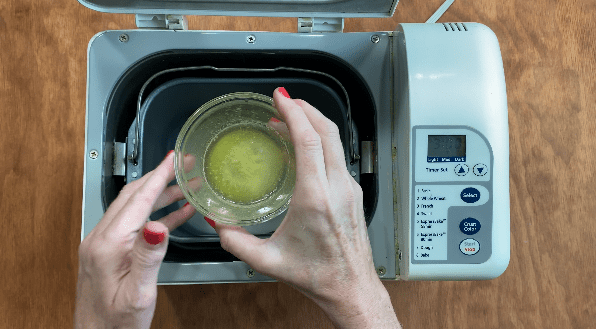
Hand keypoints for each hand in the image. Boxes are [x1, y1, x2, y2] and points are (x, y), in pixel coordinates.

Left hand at [74, 152, 195, 328]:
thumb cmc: (115, 324)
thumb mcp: (137, 293)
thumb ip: (148, 257)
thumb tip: (157, 225)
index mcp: (108, 245)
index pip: (138, 200)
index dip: (159, 176)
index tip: (174, 159)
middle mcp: (101, 239)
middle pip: (134, 196)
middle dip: (162, 178)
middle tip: (184, 165)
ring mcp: (103, 244)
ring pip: (135, 208)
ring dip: (161, 195)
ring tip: (187, 186)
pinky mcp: (108, 251)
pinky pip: (134, 224)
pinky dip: (156, 215)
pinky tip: (176, 214)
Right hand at [213, 88, 399, 327]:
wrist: (351, 287)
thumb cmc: (318, 275)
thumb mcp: (268, 260)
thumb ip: (236, 241)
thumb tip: (217, 221)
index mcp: (316, 197)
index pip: (309, 140)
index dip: (294, 113)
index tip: (280, 98)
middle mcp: (337, 187)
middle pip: (327, 130)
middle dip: (305, 108)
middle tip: (283, 100)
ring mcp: (349, 187)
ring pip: (336, 140)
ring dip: (313, 123)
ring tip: (290, 118)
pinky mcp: (353, 192)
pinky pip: (337, 155)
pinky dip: (321, 140)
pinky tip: (305, 145)